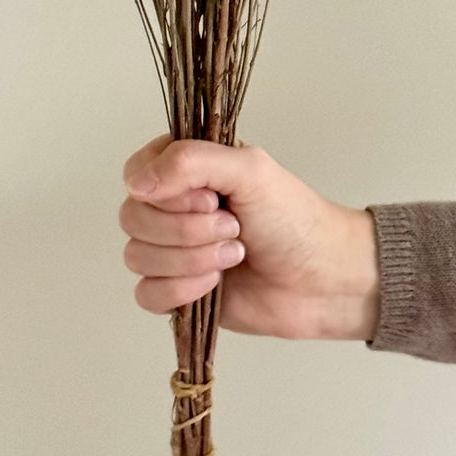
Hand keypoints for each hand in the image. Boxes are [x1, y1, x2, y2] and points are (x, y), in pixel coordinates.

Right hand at [119, 133, 380, 340]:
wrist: (322, 280)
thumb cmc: (294, 218)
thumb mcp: (250, 170)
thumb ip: (191, 161)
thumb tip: (138, 182)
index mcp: (185, 169)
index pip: (137, 173)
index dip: (166, 191)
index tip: (209, 197)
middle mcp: (173, 207)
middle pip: (132, 217)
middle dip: (186, 229)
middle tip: (233, 227)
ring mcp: (172, 250)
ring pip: (137, 256)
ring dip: (191, 259)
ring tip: (235, 254)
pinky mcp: (176, 291)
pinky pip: (146, 294)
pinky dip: (181, 290)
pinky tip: (216, 284)